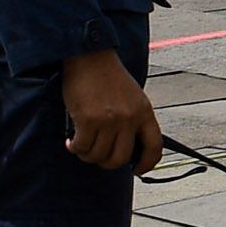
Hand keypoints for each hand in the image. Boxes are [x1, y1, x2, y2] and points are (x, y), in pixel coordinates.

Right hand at [60, 49, 163, 173]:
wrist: (89, 56)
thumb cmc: (107, 76)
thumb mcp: (131, 96)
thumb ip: (133, 120)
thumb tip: (125, 148)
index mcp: (144, 111)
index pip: (154, 146)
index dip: (147, 163)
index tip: (138, 170)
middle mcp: (129, 118)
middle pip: (120, 158)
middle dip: (106, 162)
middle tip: (97, 156)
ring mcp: (109, 120)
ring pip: (98, 155)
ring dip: (87, 155)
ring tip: (81, 145)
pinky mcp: (88, 119)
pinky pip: (82, 147)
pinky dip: (74, 148)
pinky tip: (71, 141)